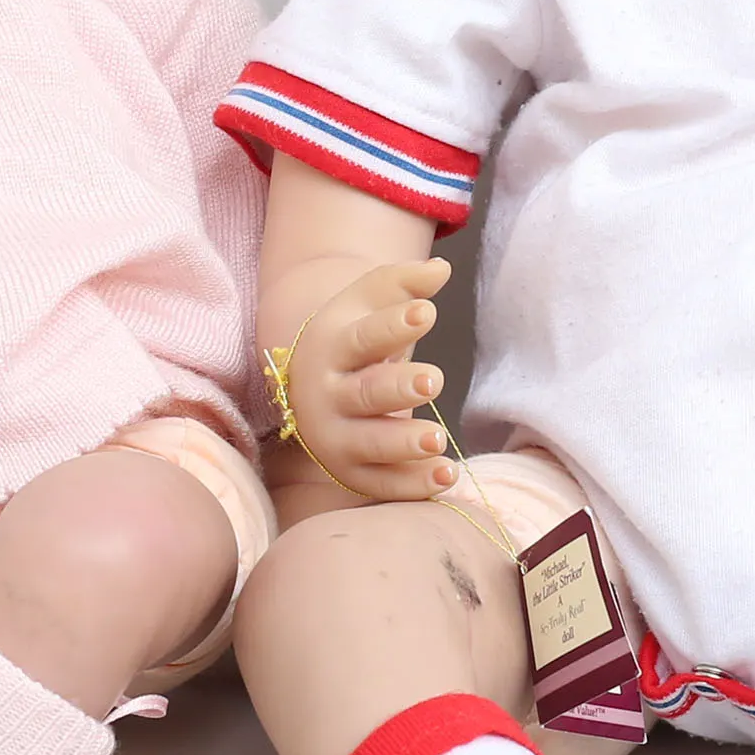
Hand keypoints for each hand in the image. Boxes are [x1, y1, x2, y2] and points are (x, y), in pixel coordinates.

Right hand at [281, 257, 456, 501]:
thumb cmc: (352, 339)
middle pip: (365, 393)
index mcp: (333, 347)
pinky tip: (447, 476)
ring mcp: (337, 438)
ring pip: (370, 444)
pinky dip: (413, 485)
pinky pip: (382, 484)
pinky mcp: (352, 473)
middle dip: (398, 388)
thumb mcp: (366, 303)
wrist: (308, 389)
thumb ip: (402, 283)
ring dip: (404, 443)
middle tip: (434, 380)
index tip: (426, 313)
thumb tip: (441, 269)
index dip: (394, 325)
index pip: (364, 336)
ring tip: (438, 438)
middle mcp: (330, 395)